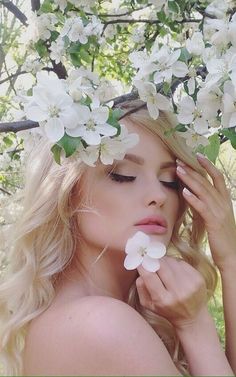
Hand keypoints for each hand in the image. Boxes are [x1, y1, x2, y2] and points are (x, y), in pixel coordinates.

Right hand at [136, 256, 206, 329]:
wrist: (192, 317)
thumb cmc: (167, 310)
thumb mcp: (149, 305)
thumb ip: (141, 289)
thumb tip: (141, 273)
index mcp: (163, 300)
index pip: (149, 276)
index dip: (143, 265)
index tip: (140, 259)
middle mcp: (178, 293)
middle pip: (161, 266)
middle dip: (154, 260)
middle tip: (151, 259)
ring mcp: (190, 285)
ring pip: (172, 262)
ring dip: (165, 261)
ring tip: (163, 266)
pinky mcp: (199, 279)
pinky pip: (182, 263)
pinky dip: (176, 263)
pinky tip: (174, 270)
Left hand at [176, 154, 235, 270]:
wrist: (232, 256)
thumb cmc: (221, 238)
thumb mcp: (214, 217)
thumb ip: (205, 205)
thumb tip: (191, 194)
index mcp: (225, 201)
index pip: (217, 178)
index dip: (208, 165)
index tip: (197, 155)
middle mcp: (223, 203)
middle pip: (207, 182)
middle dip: (193, 170)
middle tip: (179, 161)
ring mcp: (220, 212)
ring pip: (204, 191)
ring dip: (190, 179)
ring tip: (179, 170)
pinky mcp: (214, 222)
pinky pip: (203, 207)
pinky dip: (193, 198)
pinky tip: (184, 191)